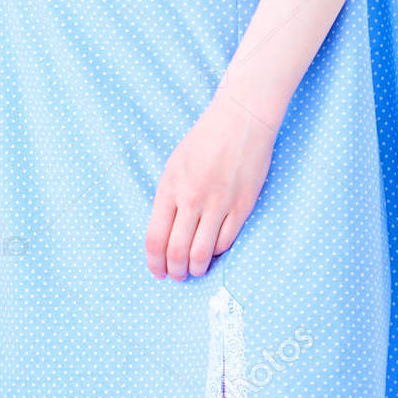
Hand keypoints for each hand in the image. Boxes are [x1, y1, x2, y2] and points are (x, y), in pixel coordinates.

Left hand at [145, 86, 276, 280]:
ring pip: (202, 254)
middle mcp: (192, 199)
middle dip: (175, 271)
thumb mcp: (174, 166)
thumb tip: (166, 234)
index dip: (154, 263)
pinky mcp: (242, 207)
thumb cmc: (204, 140)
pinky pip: (225, 242)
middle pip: (176, 252)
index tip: (158, 271)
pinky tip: (214, 248)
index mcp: (170, 188)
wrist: (241, 121)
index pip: (155, 239)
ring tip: (195, 268)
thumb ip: (168, 199)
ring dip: (196, 268)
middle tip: (177, 275)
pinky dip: (217, 252)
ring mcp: (218, 205)